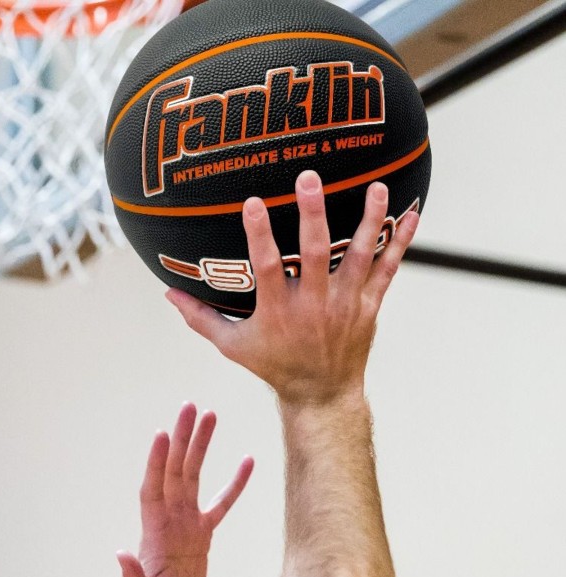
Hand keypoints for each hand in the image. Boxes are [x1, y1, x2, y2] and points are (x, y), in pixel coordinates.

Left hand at [118, 403, 252, 576]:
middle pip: (176, 472)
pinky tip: (247, 461)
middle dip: (182, 440)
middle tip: (192, 407)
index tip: (163, 434)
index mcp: (154, 534)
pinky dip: (233, 484)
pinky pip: (221, 504)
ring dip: (201, 448)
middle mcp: (169, 522)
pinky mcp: (202, 537)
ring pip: (195, 478)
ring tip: (211, 416)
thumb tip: (121, 554)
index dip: (157, 463)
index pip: (154, 489)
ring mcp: (186, 526)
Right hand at [166, 171, 418, 404]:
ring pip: (360, 256)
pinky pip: (388, 270)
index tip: (253, 202)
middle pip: (316, 254)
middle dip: (312, 215)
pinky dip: (400, 243)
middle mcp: (314, 305)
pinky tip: (411, 213)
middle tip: (308, 179)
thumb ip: (201, 317)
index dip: (259, 235)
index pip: (267, 267)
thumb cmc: (273, 366)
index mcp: (278, 311)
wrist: (321, 394)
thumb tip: (169, 293)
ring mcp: (345, 304)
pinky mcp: (368, 306)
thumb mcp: (232, 346)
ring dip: (368, 220)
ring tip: (375, 186)